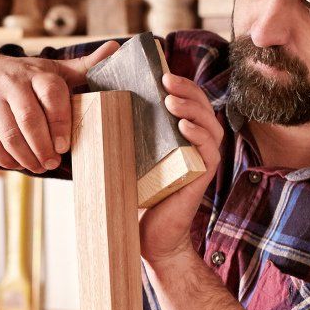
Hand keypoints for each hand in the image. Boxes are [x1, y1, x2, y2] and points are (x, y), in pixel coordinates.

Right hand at [0, 40, 118, 172]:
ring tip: (38, 166)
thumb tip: (115, 49)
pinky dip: (5, 159)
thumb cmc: (19, 74)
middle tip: (52, 163)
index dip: (60, 122)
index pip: (51, 94)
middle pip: (29, 119)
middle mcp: (12, 83)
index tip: (64, 145)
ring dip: (26, 157)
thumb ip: (83, 67)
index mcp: (36, 73)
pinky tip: (17, 163)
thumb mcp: (49, 68)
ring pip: (9, 135)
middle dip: (43, 147)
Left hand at [139, 71, 223, 264]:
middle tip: (165, 79)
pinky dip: (199, 136)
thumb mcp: (132, 157)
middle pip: (204, 108)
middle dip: (187, 89)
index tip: (161, 73)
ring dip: (192, 109)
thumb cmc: (139, 196)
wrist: (148, 237)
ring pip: (210, 126)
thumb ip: (127, 134)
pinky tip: (183, 126)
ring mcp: (202, 162)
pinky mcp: (202, 178)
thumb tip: (98, 106)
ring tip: (171, 100)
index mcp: (184, 137)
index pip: (191, 103)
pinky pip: (210, 151)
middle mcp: (198, 146)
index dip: (183, 85)